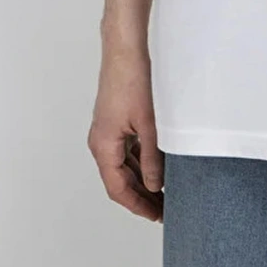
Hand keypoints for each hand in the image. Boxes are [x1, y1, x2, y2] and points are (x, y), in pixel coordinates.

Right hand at [87, 42, 164, 221]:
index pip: (118, 189)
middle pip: (120, 181)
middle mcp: (101, 143)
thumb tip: (156, 186)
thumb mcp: (149, 125)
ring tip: (165, 193)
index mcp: (103, 147)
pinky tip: (159, 167)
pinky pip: (126, 151)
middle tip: (164, 210)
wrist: (125, 50)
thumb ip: (153, 158)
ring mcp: (107, 132)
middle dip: (141, 197)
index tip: (156, 216)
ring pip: (124, 167)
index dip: (138, 205)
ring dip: (142, 180)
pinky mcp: (116, 122)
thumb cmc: (132, 81)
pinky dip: (141, 162)